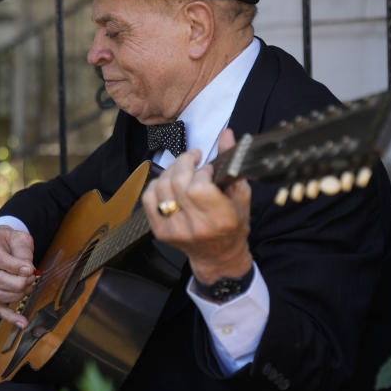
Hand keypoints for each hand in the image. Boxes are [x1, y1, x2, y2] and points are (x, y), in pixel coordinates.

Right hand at [0, 225, 35, 327]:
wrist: (1, 242)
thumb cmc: (11, 240)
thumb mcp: (19, 237)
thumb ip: (23, 251)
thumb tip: (27, 270)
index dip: (14, 266)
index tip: (30, 269)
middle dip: (18, 283)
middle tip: (32, 279)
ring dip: (17, 295)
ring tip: (29, 288)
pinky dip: (10, 317)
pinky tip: (22, 322)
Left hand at [141, 128, 252, 284]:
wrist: (218, 256)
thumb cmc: (233, 224)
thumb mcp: (240, 194)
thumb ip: (232, 162)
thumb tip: (226, 134)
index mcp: (220, 219)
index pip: (198, 188)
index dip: (201, 172)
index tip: (208, 169)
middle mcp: (196, 227)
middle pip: (177, 183)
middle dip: (184, 163)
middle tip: (193, 159)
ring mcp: (175, 230)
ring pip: (161, 188)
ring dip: (171, 170)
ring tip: (182, 169)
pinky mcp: (161, 231)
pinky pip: (149, 198)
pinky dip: (156, 185)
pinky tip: (169, 183)